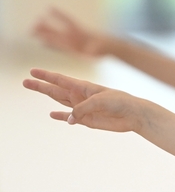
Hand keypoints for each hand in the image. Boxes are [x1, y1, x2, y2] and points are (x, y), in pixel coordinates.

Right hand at [23, 69, 142, 132]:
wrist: (133, 114)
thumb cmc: (120, 102)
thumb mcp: (99, 101)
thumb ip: (82, 109)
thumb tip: (68, 119)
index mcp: (83, 87)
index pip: (60, 80)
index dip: (46, 75)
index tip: (33, 70)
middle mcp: (81, 96)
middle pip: (55, 90)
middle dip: (40, 86)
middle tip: (25, 81)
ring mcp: (83, 108)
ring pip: (60, 101)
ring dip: (47, 97)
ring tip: (33, 89)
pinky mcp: (87, 120)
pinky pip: (71, 118)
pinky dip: (61, 116)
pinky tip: (52, 115)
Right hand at [32, 8, 108, 56]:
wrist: (106, 47)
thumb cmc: (105, 44)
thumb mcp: (103, 46)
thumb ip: (96, 48)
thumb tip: (92, 50)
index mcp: (81, 32)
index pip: (69, 21)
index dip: (60, 15)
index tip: (50, 8)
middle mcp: (74, 36)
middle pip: (57, 29)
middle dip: (47, 26)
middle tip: (36, 22)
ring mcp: (71, 42)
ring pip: (55, 37)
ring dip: (45, 34)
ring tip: (33, 30)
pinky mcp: (71, 49)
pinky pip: (58, 46)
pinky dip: (50, 44)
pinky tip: (43, 42)